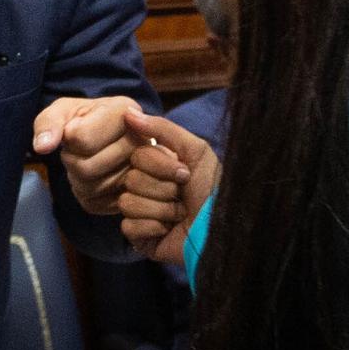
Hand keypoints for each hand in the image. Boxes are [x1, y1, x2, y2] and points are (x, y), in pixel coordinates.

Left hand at [32, 96, 142, 214]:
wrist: (107, 137)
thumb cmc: (85, 120)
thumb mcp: (64, 111)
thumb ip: (49, 123)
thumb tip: (42, 147)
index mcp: (127, 111)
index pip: (82, 139)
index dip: (68, 139)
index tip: (75, 130)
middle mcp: (143, 140)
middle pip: (87, 169)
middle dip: (71, 161)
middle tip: (76, 151)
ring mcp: (146, 171)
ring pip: (93, 189)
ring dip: (77, 179)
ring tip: (85, 162)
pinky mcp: (137, 195)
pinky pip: (98, 205)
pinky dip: (86, 196)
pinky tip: (94, 178)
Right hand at [117, 109, 219, 264]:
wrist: (221, 228)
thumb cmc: (212, 189)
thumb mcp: (195, 150)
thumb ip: (162, 128)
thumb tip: (127, 112)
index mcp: (155, 167)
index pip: (137, 156)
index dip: (161, 166)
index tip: (184, 174)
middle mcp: (144, 187)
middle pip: (130, 180)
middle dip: (162, 189)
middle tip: (182, 196)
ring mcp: (139, 213)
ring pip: (127, 203)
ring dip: (161, 210)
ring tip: (179, 215)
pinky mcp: (138, 237)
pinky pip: (129, 226)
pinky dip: (153, 227)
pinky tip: (168, 230)